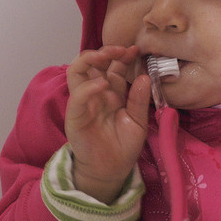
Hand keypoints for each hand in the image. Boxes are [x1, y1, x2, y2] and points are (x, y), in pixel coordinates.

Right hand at [65, 45, 150, 203]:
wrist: (112, 170)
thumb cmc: (123, 146)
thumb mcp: (138, 121)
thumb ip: (139, 100)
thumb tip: (144, 77)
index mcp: (111, 93)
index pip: (113, 67)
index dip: (122, 56)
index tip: (136, 50)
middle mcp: (95, 94)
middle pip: (92, 64)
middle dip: (105, 51)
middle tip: (121, 49)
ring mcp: (83, 103)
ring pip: (76, 72)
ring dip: (90, 60)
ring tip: (107, 57)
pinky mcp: (75, 116)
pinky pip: (77, 97)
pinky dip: (88, 87)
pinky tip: (102, 83)